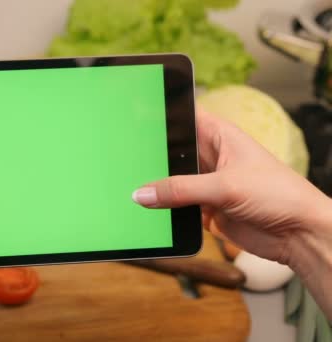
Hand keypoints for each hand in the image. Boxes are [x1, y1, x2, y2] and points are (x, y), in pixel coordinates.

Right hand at [132, 111, 331, 317]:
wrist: (299, 235)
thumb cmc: (279, 195)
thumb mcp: (225, 186)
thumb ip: (181, 189)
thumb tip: (143, 193)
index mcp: (220, 137)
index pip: (185, 117)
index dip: (162, 115)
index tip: (133, 118)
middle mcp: (212, 158)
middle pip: (173, 153)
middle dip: (153, 158)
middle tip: (127, 160)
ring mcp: (208, 184)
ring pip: (172, 182)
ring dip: (158, 187)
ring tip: (132, 187)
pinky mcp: (206, 209)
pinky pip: (177, 207)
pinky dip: (165, 210)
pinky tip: (148, 211)